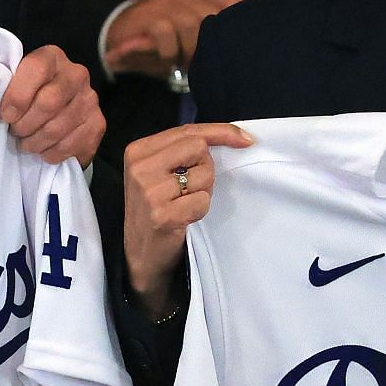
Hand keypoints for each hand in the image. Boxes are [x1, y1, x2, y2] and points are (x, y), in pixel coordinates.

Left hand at [1, 45, 102, 165]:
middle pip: (48, 103)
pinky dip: (50, 153)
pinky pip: (69, 146)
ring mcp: (90, 100)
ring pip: (57, 129)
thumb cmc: (28, 97)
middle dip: (25, 124)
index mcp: (52, 57)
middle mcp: (76, 74)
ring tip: (27, 143)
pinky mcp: (98, 124)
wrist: (60, 112)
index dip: (18, 96)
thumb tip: (3, 109)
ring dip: (35, 142)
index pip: (36, 69)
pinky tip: (44, 149)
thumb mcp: (15, 83)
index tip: (6, 115)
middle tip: (16, 132)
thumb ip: (8, 86)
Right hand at [105, 0, 240, 79]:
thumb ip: (223, 33)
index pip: (234, 1)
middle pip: (214, 17)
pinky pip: (165, 33)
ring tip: (181, 61)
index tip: (240, 49)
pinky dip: (168, 52)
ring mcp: (166, 2)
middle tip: (200, 62)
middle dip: (209, 46)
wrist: (120, 38)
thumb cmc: (166, 41)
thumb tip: (249, 30)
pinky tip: (166, 59)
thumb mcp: (197, 39)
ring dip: (187, 50)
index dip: (241, 22)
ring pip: (191, 25)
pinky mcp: (148, 15)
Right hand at [122, 123, 254, 315]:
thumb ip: (184, 150)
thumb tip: (238, 136)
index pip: (188, 130)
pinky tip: (184, 219)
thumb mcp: (160, 172)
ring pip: (204, 174)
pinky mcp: (162, 215)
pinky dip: (200, 210)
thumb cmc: (157, 208)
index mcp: (138, 151)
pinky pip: (203, 201)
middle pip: (198, 147)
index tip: (246, 139)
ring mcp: (149, 192)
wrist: (141, 254)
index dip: (221, 132)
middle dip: (206, 168)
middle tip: (191, 188)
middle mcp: (140, 167)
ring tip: (183, 204)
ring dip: (203, 192)